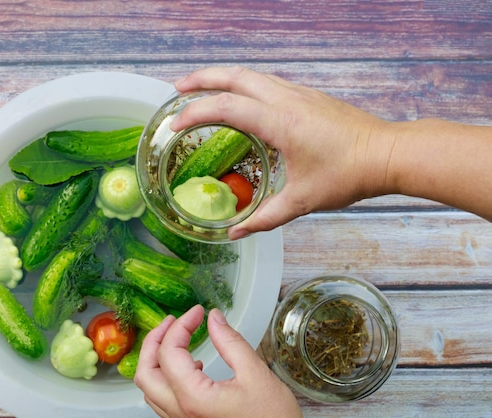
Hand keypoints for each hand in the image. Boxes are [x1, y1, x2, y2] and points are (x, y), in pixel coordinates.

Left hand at [134, 305, 301, 417]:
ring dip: (156, 359)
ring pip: (149, 388)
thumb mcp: (255, 374)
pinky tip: (189, 366)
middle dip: (155, 340)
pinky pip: (162, 400)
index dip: (181, 325)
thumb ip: (230, 342)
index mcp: (194, 398)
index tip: (197, 312)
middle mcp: (180, 413)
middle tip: (173, 321)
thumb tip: (214, 318)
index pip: (169, 352)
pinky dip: (166, 377)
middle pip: (146, 372)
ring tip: (176, 339)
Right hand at [171, 66, 396, 238]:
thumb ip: (265, 218)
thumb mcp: (303, 201)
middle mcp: (286, 99)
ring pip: (252, 75)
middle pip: (235, 76)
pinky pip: (268, 82)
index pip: (227, 107)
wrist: (389, 154)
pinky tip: (241, 99)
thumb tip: (237, 235)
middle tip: (178, 89)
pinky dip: (244, 84)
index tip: (176, 125)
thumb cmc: (349, 175)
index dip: (196, 113)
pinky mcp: (309, 96)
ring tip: (202, 89)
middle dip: (202, 78)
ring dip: (223, 77)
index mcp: (280, 121)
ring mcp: (299, 93)